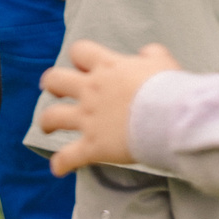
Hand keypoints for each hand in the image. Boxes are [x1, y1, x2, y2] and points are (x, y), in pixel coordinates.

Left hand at [37, 40, 181, 174]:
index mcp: (107, 67)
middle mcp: (92, 90)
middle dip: (53, 84)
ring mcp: (89, 118)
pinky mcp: (93, 146)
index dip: (80, 57)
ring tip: (47, 126)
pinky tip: (58, 167)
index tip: (84, 65)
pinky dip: (61, 163)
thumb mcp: (162, 62)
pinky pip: (69, 156)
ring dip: (47, 121)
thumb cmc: (168, 88)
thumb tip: (145, 53)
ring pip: (53, 116)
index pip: (80, 51)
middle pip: (56, 80)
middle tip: (56, 90)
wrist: (171, 118)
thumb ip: (151, 54)